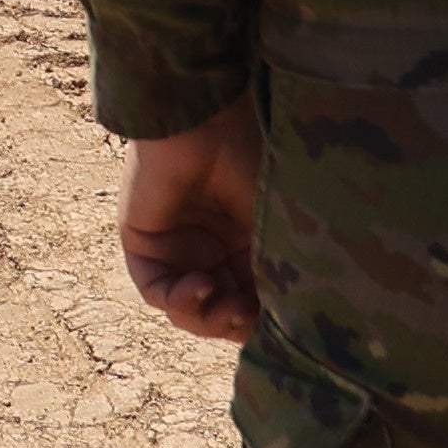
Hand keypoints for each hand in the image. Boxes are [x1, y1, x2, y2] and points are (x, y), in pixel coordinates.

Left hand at [117, 101, 266, 342]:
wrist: (213, 119)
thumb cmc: (259, 159)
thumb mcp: (283, 228)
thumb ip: (288, 275)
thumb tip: (303, 328)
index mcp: (251, 243)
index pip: (255, 303)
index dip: (266, 324)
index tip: (284, 328)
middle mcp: (214, 249)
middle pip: (221, 313)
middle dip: (235, 325)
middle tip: (248, 318)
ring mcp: (178, 247)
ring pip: (189, 310)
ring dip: (209, 319)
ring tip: (228, 306)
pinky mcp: (144, 242)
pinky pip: (157, 290)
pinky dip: (179, 300)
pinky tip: (202, 286)